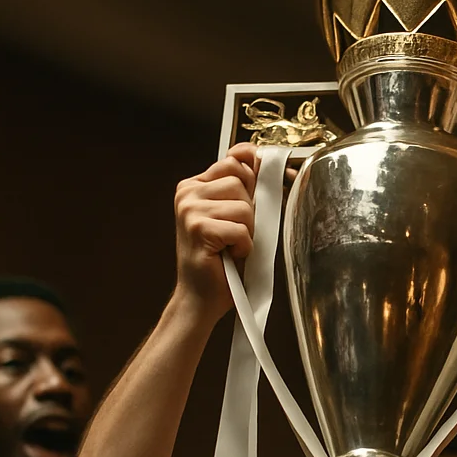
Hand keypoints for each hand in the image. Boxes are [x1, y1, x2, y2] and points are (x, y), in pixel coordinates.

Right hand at [172, 144, 257, 317]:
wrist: (200, 298)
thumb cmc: (220, 261)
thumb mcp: (234, 217)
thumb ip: (244, 190)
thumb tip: (268, 164)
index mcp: (194, 185)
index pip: (233, 159)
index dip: (254, 170)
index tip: (264, 186)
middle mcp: (188, 193)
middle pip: (240, 180)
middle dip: (249, 209)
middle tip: (237, 232)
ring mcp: (189, 209)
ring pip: (244, 207)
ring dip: (247, 231)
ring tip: (232, 245)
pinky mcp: (198, 228)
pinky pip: (240, 229)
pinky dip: (243, 246)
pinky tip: (229, 255)